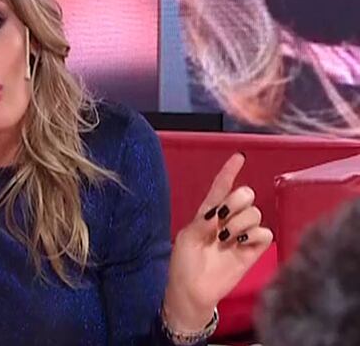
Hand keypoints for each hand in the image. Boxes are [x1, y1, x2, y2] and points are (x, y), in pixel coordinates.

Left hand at [163, 153, 272, 331]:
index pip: (221, 187)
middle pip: (245, 195)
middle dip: (237, 199)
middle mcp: (227, 220)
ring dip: (241, 221)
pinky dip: (253, 234)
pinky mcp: (252, 251)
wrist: (192, 292)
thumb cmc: (184, 264)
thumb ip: (203, 222)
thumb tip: (221, 214)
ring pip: (255, 213)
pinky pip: (265, 233)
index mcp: (208, 213)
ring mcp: (241, 234)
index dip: (229, 172)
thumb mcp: (186, 238)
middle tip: (223, 216)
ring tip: (226, 238)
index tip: (239, 157)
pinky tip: (239, 243)